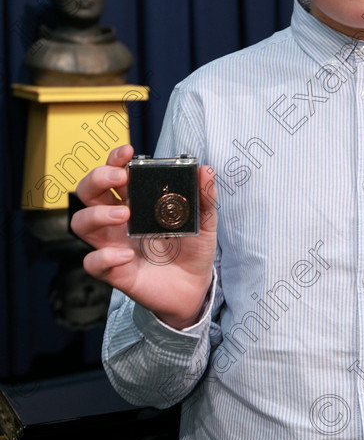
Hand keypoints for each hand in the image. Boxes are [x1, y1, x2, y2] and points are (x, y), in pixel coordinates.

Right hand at [71, 145, 217, 329]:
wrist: (196, 286)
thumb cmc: (193, 248)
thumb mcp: (204, 220)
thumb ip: (204, 196)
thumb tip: (206, 170)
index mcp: (136, 201)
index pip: (113, 173)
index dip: (114, 159)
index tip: (127, 152)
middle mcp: (118, 219)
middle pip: (88, 192)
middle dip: (97, 178)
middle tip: (120, 177)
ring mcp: (113, 244)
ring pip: (80, 222)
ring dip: (97, 214)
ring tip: (125, 214)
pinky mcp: (114, 271)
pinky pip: (93, 262)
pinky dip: (104, 257)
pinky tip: (126, 256)